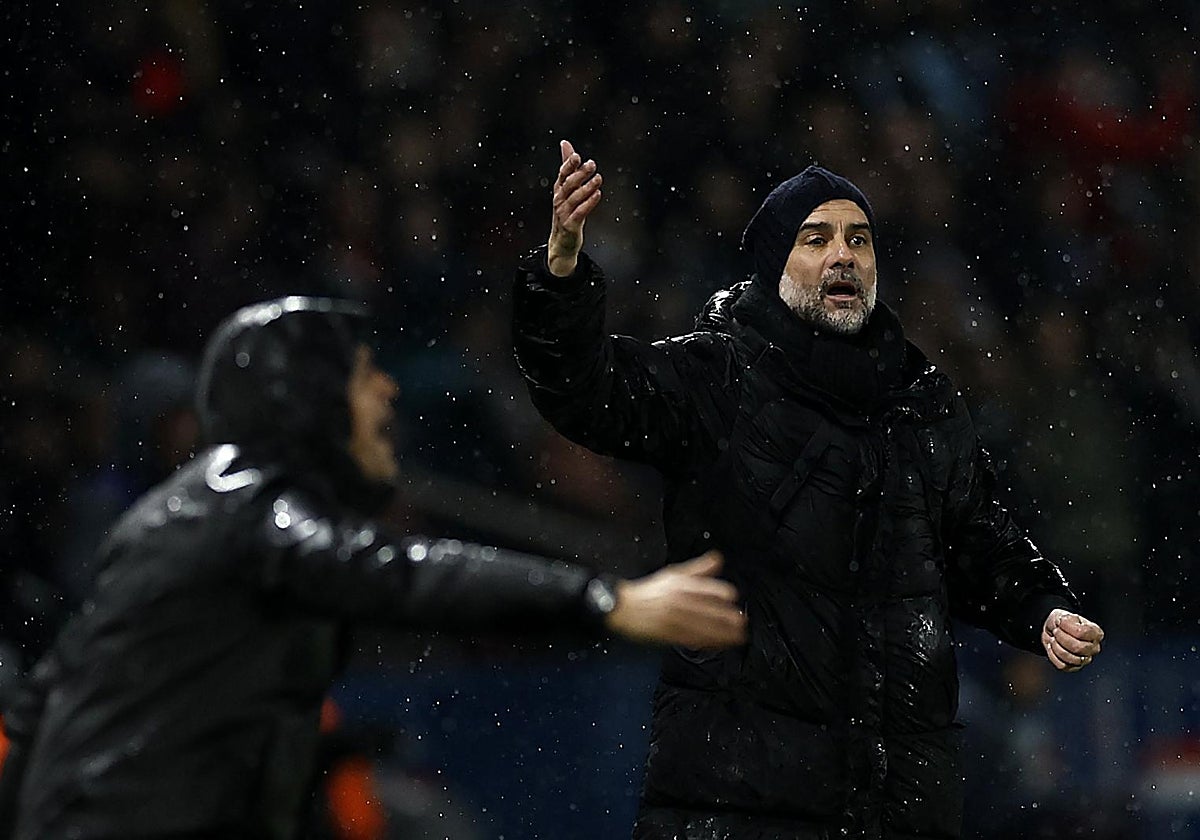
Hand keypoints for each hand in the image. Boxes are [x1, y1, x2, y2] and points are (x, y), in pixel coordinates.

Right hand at [547, 139, 602, 276]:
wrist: (562, 241)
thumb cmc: (566, 210)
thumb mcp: (566, 188)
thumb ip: (568, 166)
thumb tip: (565, 143)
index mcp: (559, 189)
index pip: (562, 174)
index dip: (569, 165)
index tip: (578, 156)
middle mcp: (559, 200)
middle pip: (569, 184)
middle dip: (580, 174)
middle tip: (592, 164)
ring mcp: (564, 213)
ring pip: (575, 198)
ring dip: (587, 187)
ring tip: (598, 179)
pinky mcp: (571, 224)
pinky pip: (580, 212)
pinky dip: (589, 203)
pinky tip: (598, 195)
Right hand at [606, 550, 746, 649]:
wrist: (623, 607)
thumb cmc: (649, 591)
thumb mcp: (674, 574)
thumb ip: (698, 568)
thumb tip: (718, 559)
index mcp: (682, 584)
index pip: (710, 589)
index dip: (724, 596)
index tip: (734, 602)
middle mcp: (680, 601)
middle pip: (711, 610)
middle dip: (729, 619)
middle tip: (742, 624)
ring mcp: (674, 619)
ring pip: (705, 627)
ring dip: (724, 634)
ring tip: (737, 638)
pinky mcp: (669, 634)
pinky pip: (693, 639)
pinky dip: (707, 643)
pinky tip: (717, 645)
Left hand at [1042, 608, 1103, 671]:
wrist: (1053, 630)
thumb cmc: (1062, 623)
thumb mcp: (1065, 616)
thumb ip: (1068, 619)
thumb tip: (1065, 623)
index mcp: (1096, 633)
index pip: (1083, 633)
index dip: (1068, 628)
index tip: (1061, 622)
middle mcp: (1094, 648)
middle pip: (1078, 647)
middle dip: (1062, 638)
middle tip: (1056, 631)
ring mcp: (1085, 659)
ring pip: (1070, 658)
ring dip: (1056, 647)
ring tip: (1053, 639)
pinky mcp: (1074, 667)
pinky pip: (1062, 665)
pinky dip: (1053, 655)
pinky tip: (1052, 647)